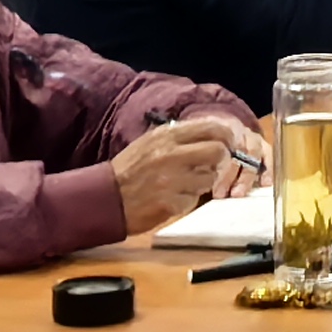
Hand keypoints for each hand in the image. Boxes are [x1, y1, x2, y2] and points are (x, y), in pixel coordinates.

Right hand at [109, 114, 268, 233]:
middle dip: (221, 160)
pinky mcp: (171, 203)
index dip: (225, 137)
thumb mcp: (150, 142)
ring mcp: (172, 181)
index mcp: (167, 136)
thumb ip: (178, 136)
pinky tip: (172, 198)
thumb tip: (209, 131)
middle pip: (219, 151)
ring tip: (185, 184)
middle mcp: (171, 155)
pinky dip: (187, 200)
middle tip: (213, 166)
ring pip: (209, 178)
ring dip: (202, 183)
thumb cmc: (129, 168)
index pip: (211, 128)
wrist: (105, 197)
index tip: (226, 145)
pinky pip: (194, 200)